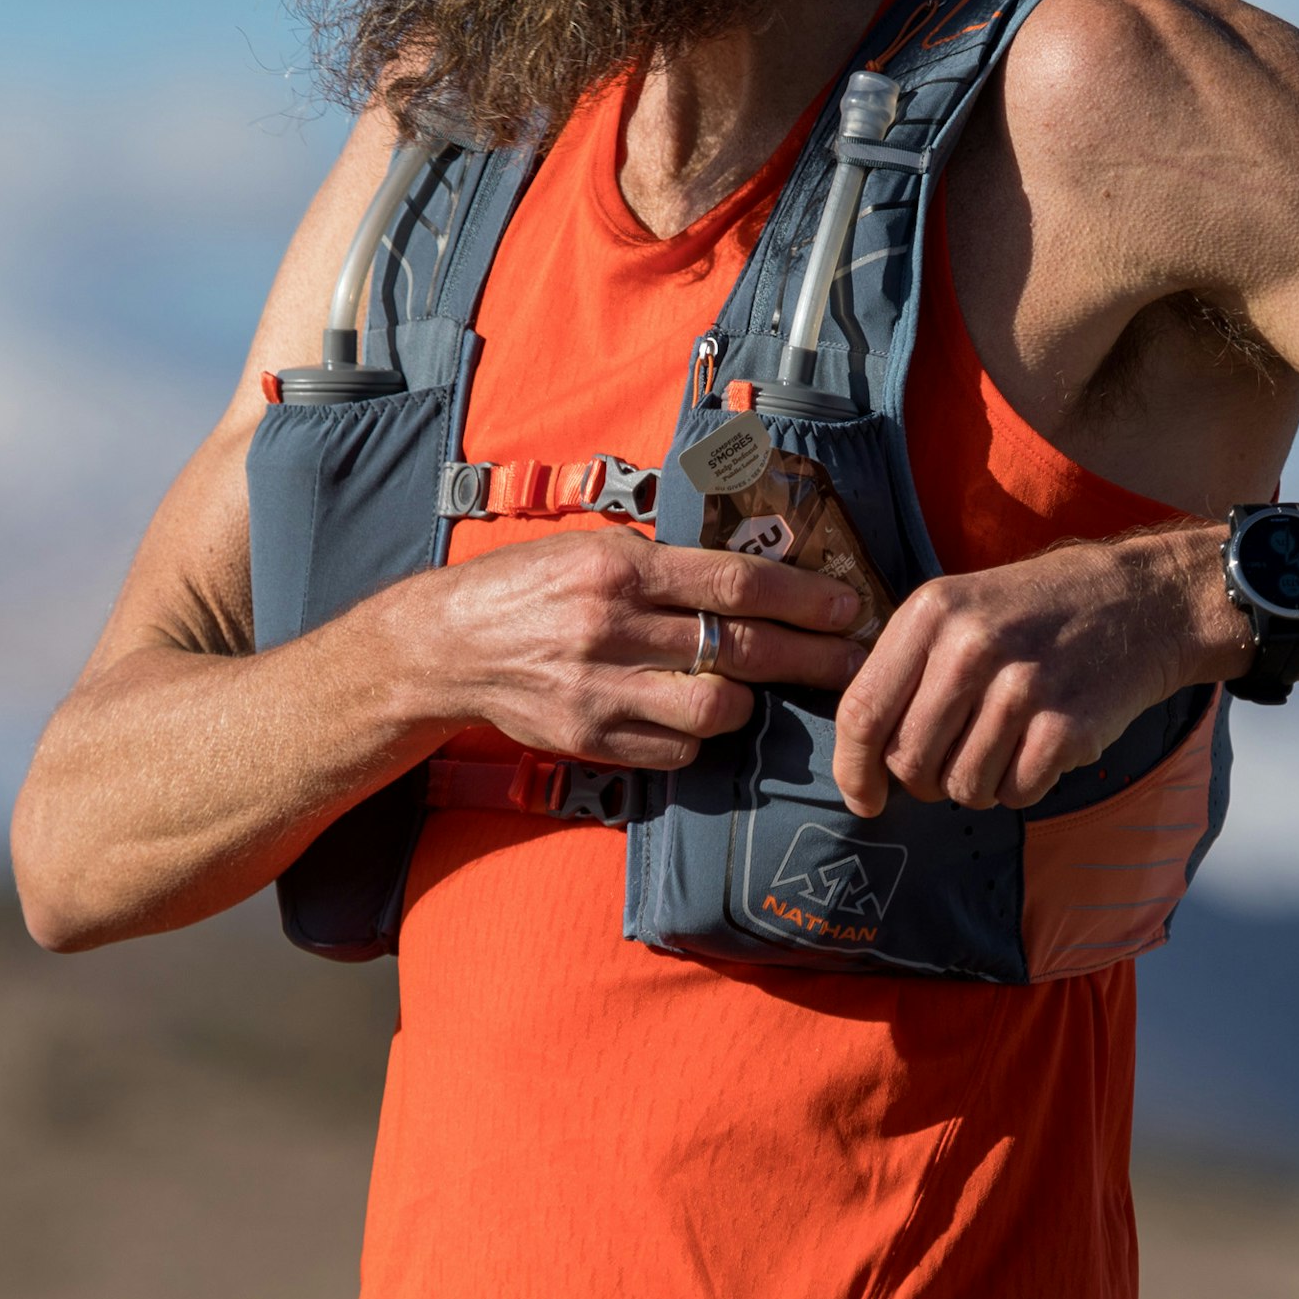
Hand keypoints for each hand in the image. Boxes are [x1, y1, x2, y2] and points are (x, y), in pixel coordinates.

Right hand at [395, 530, 867, 770]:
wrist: (446, 645)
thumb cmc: (527, 586)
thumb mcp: (591, 548)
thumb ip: (663, 564)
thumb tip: (752, 579)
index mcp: (619, 566)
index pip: (735, 584)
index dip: (803, 598)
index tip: (847, 607)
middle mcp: (611, 626)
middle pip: (739, 649)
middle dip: (809, 657)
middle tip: (851, 661)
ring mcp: (599, 688)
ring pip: (713, 710)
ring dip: (746, 703)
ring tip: (752, 692)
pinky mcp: (589, 738)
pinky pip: (674, 750)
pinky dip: (695, 738)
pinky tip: (692, 720)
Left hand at [829, 530, 1234, 813]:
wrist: (1142, 602)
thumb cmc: (1038, 611)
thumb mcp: (961, 607)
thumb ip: (907, 666)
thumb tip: (860, 753)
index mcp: (931, 612)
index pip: (863, 710)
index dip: (852, 768)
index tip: (863, 798)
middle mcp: (971, 647)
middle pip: (908, 760)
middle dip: (922, 780)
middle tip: (950, 761)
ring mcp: (1022, 688)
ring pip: (961, 787)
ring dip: (977, 783)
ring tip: (1003, 744)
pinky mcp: (1068, 727)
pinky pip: (1015, 793)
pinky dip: (1021, 785)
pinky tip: (1038, 748)